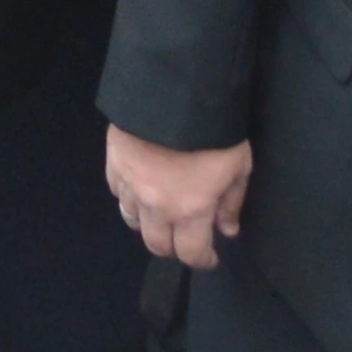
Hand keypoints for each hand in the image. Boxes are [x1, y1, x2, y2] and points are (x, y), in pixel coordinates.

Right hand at [105, 128, 251, 270]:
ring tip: (160, 212)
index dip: (202, 261)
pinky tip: (141, 187)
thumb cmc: (214, 129)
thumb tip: (227, 230)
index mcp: (190, 210)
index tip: (209, 258)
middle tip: (185, 236)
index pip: (191, 253)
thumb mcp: (238, 166)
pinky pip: (117, 193)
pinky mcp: (113, 164)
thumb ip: (231, 202)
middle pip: (157, 244)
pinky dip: (129, 197)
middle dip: (173, 247)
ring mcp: (130, 185)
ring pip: (132, 220)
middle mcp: (156, 206)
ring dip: (148, 222)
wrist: (173, 90)